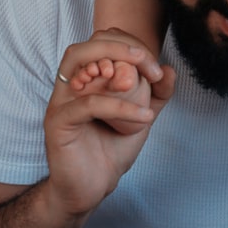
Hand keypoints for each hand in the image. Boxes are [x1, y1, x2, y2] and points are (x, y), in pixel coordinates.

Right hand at [43, 30, 175, 216]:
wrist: (92, 188)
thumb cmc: (111, 149)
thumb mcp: (140, 118)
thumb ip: (155, 95)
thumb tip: (169, 69)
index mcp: (86, 77)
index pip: (102, 40)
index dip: (131, 44)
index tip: (157, 69)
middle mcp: (68, 84)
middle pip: (88, 43)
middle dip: (123, 46)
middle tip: (150, 66)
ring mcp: (60, 101)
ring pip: (79, 60)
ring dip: (115, 60)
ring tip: (147, 77)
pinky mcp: (57, 122)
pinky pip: (88, 104)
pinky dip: (120, 106)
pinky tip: (145, 118)